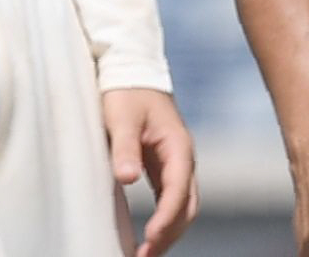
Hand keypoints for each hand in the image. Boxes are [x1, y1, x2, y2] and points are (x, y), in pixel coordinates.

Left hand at [103, 88, 196, 256]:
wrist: (132, 70)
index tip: (150, 237)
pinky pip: (171, 199)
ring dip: (169, 231)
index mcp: (178, 146)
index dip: (166, 217)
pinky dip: (164, 220)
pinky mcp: (164, 167)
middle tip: (146, 255)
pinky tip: (149, 235)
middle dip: (170, 233)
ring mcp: (176, 163)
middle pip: (187, 205)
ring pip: (182, 206)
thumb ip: (125, 147)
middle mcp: (182, 158)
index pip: (178, 190)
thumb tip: (127, 178)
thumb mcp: (122, 117)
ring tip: (147, 253)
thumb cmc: (127, 92)